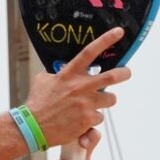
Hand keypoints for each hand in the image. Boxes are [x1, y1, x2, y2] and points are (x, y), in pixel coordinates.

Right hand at [24, 28, 130, 147]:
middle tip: (126, 72)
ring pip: (110, 99)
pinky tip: (81, 120)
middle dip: (124, 73)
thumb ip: (57, 74)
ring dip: (106, 100)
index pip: (90, 52)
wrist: (33, 127)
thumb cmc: (37, 104)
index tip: (119, 32)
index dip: (106, 40)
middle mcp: (80, 87)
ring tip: (96, 103)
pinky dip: (93, 119)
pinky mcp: (88, 119)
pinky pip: (99, 117)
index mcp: (69, 74)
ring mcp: (86, 104)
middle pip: (112, 76)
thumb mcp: (43, 80)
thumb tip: (61, 70)